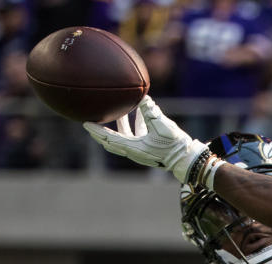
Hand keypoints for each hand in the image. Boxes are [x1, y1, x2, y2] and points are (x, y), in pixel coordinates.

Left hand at [83, 95, 223, 185]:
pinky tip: (139, 114)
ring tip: (117, 113)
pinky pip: (138, 136)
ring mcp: (142, 151)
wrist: (187, 159)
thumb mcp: (162, 126)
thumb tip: (142, 96)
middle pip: (111, 142)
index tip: (85, 123)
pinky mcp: (150, 149)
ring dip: (119, 126)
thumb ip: (151, 111)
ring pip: (125, 139)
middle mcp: (134, 151)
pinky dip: (135, 126)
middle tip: (91, 122)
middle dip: (101, 132)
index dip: (96, 131)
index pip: (109, 139)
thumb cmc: (175, 145)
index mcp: (134, 148)